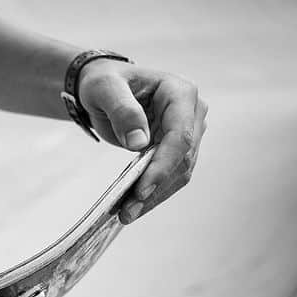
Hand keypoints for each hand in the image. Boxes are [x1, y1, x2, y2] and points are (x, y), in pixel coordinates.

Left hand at [77, 59, 207, 223]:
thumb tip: (139, 142)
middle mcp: (192, 112)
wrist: (104, 89)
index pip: (179, 135)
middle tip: (127, 211)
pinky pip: (170, 175)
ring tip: (126, 214)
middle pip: (182, 158)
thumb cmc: (104, 83)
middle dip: (156, 187)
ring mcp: (187, 131)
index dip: (162, 165)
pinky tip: (132, 207)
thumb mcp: (104, 89)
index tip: (140, 189)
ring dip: (155, 196)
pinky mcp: (176, 148)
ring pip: (179, 172)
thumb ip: (121, 110)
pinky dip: (153, 192)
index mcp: (180, 93)